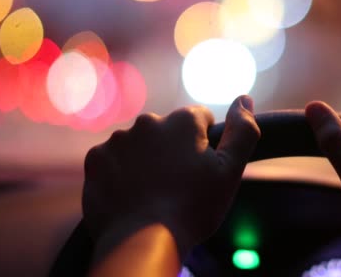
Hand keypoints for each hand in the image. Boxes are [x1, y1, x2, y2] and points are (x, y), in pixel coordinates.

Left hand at [82, 96, 259, 254]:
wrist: (143, 241)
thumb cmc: (193, 207)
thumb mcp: (230, 171)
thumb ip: (243, 131)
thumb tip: (245, 99)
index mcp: (183, 121)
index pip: (200, 119)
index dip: (204, 144)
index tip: (201, 170)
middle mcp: (148, 122)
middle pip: (167, 131)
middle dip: (173, 150)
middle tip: (178, 185)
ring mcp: (118, 140)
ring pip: (139, 144)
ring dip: (146, 160)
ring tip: (153, 193)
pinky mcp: (96, 159)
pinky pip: (113, 160)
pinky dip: (121, 173)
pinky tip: (131, 195)